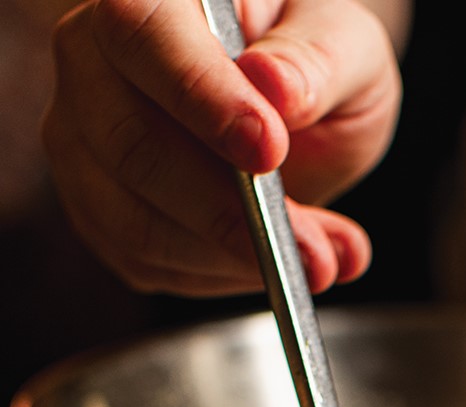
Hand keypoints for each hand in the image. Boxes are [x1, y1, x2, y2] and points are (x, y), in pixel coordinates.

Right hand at [43, 0, 401, 294]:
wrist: (296, 114)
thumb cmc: (312, 64)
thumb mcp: (345, 48)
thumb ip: (318, 63)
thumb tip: (275, 87)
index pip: (144, 35)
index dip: (201, 97)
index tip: (267, 149)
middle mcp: (92, 59)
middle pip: (132, 145)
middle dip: (227, 211)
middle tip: (312, 247)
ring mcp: (84, 138)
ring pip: (134, 221)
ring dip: (232, 259)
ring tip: (318, 261)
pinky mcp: (98, 209)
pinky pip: (146, 262)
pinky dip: (219, 277)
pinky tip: (273, 263)